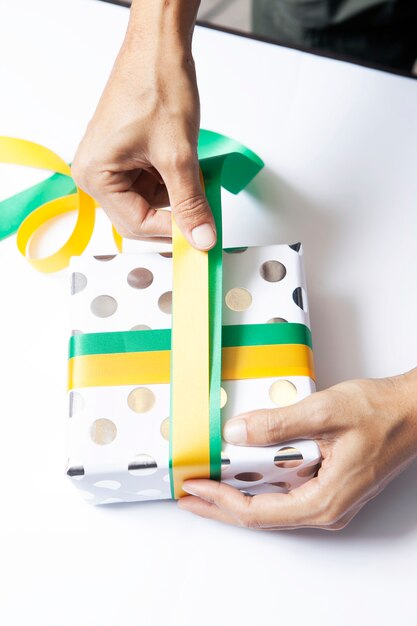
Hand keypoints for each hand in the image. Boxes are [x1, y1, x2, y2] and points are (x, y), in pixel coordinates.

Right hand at [71, 0, 215, 249]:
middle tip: (203, 218)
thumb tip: (201, 238)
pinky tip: (185, 166)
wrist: (160, 46)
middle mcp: (96, 173)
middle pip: (139, 218)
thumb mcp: (178, 154)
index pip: (135, 224)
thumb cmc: (156, 85)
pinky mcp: (126, 157)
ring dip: (175, 197)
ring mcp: (110, 165)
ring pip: (149, 203)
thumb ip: (190, 203)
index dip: (171, 233)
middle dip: (172, 216)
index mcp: (95, 175)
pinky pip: (150, 185)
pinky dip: (172, 182)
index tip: (200, 238)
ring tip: (194, 175)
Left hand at [179, 370, 416, 529]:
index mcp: (323, 501)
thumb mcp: (323, 412)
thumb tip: (235, 434)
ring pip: (271, 506)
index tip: (193, 486)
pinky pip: (285, 494)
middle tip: (188, 494)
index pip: (257, 512)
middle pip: (260, 516)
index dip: (219, 500)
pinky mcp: (329, 486)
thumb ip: (277, 425)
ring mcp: (328, 500)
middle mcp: (325, 509)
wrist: (413, 411)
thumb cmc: (380, 413)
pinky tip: (242, 474)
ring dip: (236, 495)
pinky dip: (258, 485)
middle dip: (220, 505)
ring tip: (207, 485)